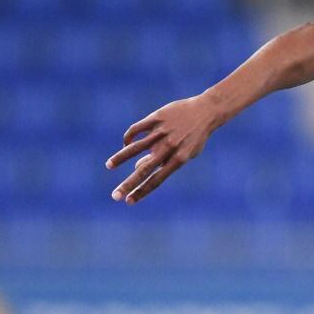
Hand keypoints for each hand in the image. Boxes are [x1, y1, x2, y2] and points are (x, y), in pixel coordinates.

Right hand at [106, 95, 222, 203]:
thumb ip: (163, 162)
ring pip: (135, 147)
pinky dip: (128, 137)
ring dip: (120, 158)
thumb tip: (137, 168)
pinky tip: (126, 143)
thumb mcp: (185, 153)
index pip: (156, 181)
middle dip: (128, 184)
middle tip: (114, 196)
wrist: (205, 112)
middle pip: (143, 170)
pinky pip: (136, 129)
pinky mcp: (156, 118)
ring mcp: (161, 133)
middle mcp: (168, 148)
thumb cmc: (194, 137)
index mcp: (178, 160)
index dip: (141, 192)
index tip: (128, 201)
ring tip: (108, 166)